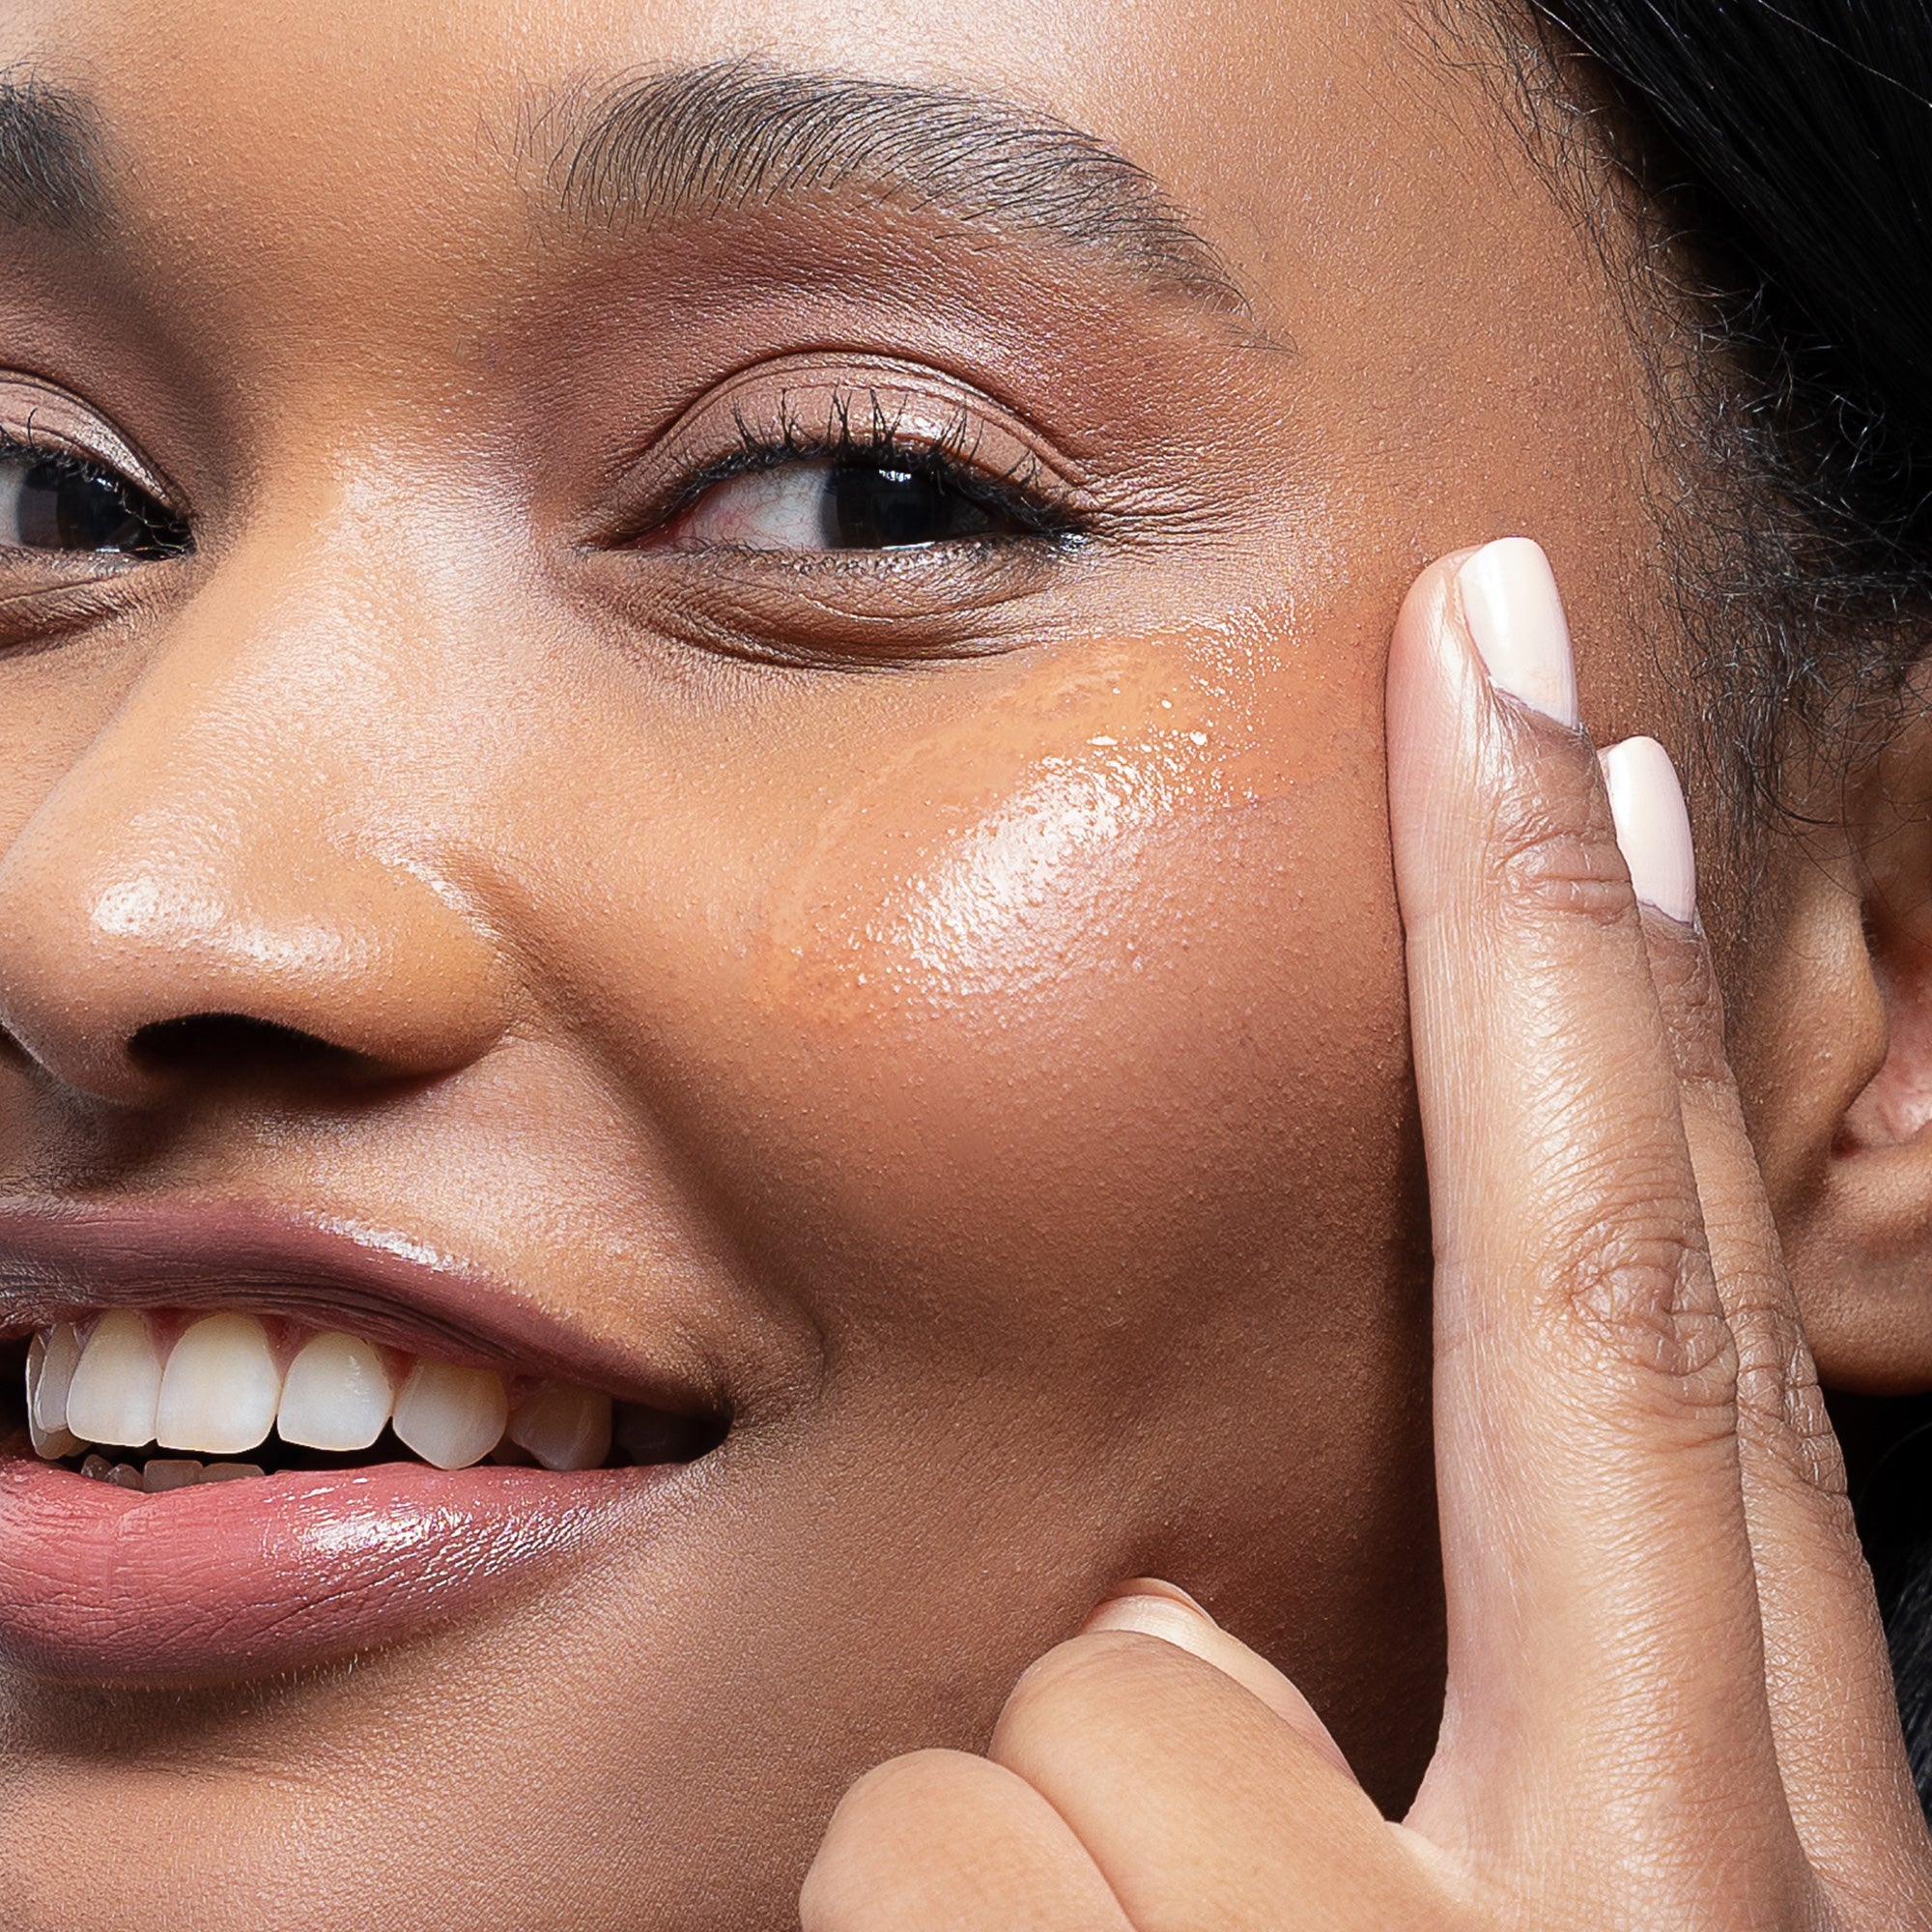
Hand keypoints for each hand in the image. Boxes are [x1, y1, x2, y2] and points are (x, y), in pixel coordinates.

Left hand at [799, 540, 1931, 1929]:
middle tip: (1486, 643)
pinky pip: (941, 1826)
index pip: (1668, 1350)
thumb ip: (1390, 1758)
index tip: (1560, 707)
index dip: (1626, 1010)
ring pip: (1130, 1668)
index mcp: (1732, 1866)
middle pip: (1582, 1338)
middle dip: (1536, 957)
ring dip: (1056, 1815)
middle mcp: (1669, 1909)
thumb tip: (1177, 1642)